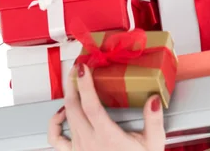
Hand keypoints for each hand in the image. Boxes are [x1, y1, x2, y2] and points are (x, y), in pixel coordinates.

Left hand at [48, 63, 165, 150]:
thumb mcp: (153, 144)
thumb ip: (154, 122)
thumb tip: (153, 100)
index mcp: (108, 138)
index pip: (90, 105)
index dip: (84, 84)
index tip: (83, 67)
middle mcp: (89, 142)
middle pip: (73, 106)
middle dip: (73, 82)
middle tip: (78, 66)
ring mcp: (78, 148)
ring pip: (66, 116)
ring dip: (67, 96)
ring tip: (73, 82)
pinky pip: (56, 138)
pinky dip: (55, 122)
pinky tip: (62, 112)